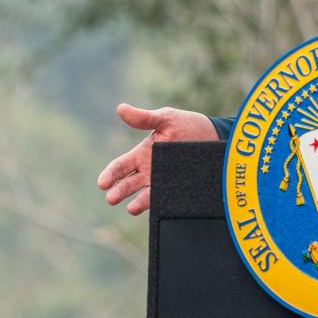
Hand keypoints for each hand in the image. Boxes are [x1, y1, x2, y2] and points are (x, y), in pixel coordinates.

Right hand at [96, 104, 216, 214]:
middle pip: (128, 184)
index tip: (102, 183)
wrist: (215, 137)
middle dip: (118, 191)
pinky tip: (155, 208)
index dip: (110, 175)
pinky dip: (158, 205)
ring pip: (144, 196)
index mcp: (142, 154)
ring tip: (131, 208)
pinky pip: (165, 200)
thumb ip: (144, 118)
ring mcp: (163, 182)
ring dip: (136, 203)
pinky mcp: (177, 190)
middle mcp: (149, 171)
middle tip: (111, 198)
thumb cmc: (188, 125)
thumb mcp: (166, 118)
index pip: (120, 167)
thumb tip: (120, 108)